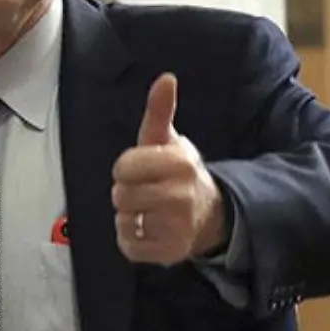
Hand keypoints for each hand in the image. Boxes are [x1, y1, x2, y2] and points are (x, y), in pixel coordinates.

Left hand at [112, 73, 226, 264]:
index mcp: (179, 163)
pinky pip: (129, 246)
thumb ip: (160, 110)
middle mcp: (181, 195)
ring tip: (148, 210)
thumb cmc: (178, 172)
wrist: (209, 213)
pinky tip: (149, 229)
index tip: (139, 169)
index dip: (125, 168)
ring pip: (123, 221)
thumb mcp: (167, 139)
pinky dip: (132, 239)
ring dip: (129, 216)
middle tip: (144, 191)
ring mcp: (177, 227)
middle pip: (120, 195)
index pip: (123, 167)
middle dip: (126, 192)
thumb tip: (165, 78)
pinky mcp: (170, 252)